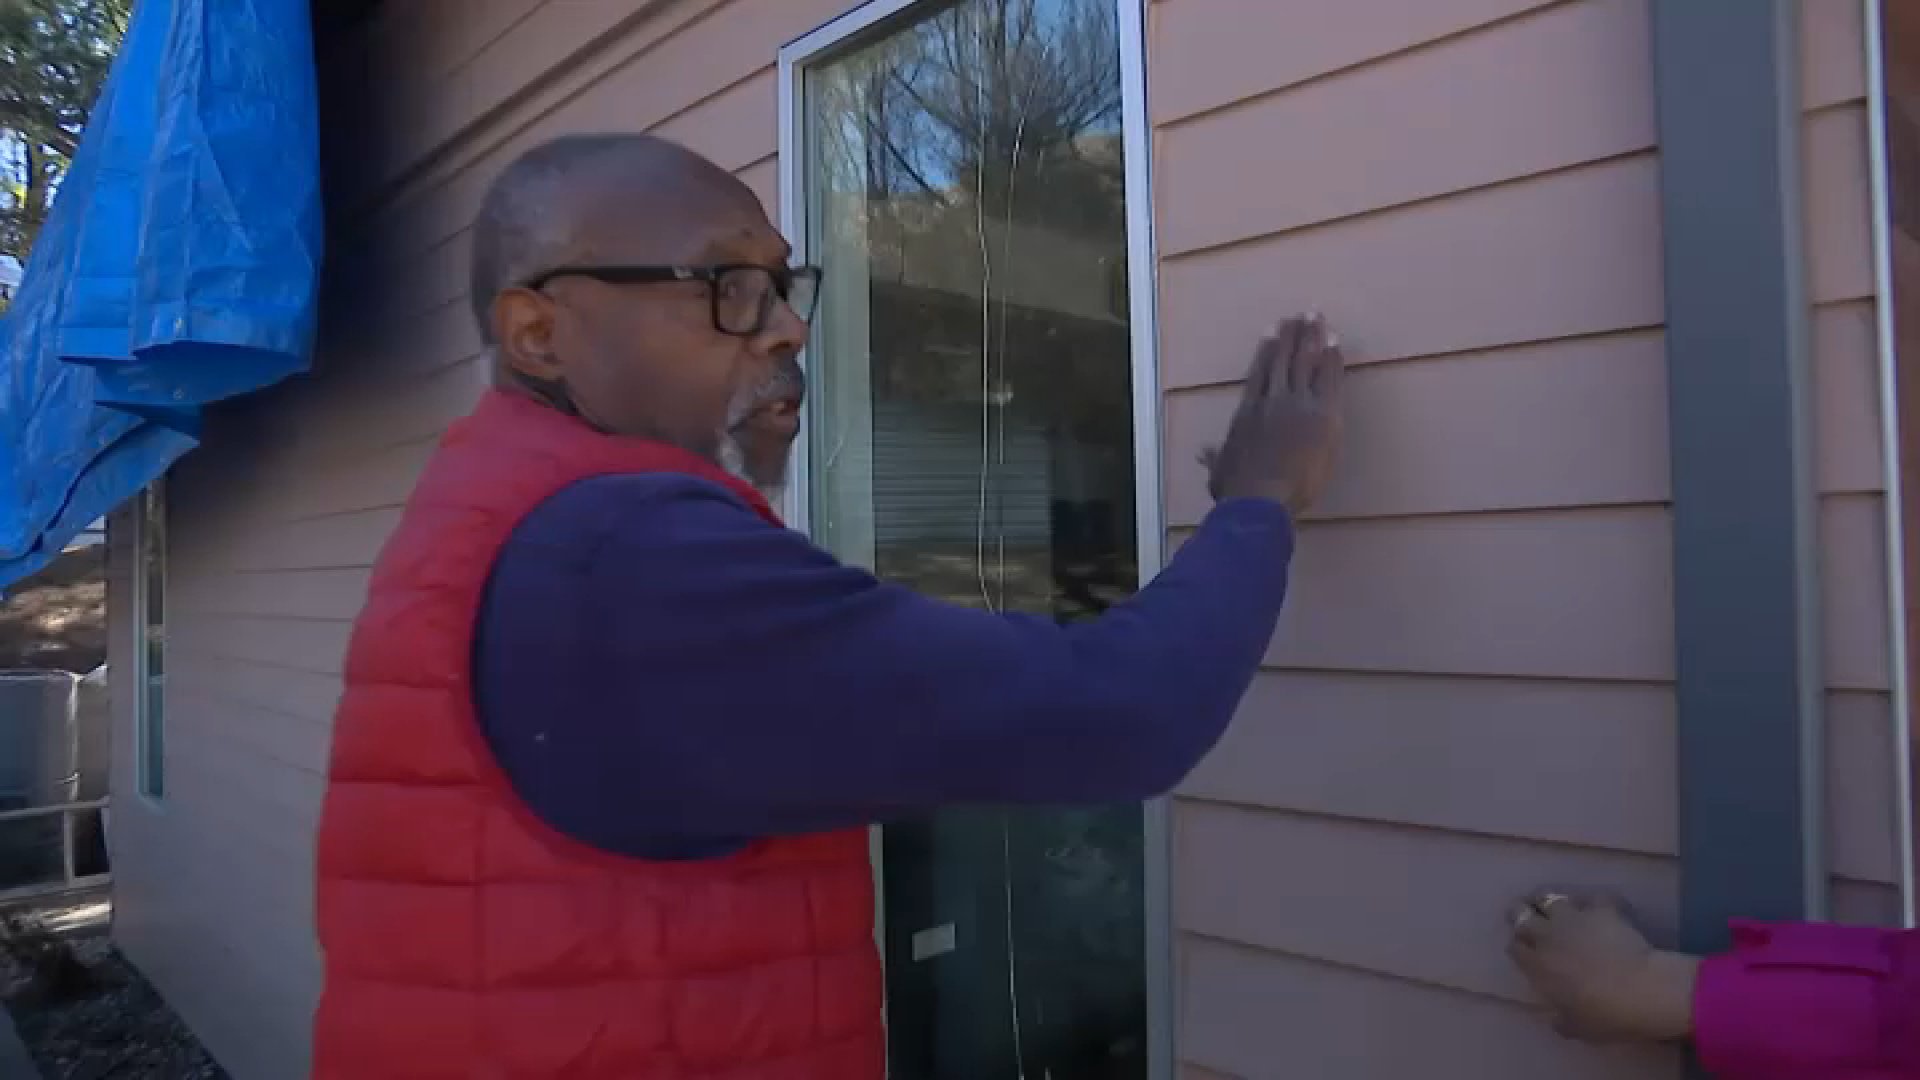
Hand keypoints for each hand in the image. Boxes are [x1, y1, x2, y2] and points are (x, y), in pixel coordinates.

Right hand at [1202, 314, 1344, 511]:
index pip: (1259, 372)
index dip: (1267, 348)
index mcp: (1248, 411)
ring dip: (1312, 337)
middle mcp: (1272, 401)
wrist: (1262, 498)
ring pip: (1306, 363)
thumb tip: (1202, 451)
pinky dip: (1332, 359)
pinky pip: (1330, 379)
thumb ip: (1215, 457)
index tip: (1273, 329)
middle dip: (1293, 334)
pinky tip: (1335, 342)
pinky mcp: (1323, 416)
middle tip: (1301, 314)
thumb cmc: (1238, 489)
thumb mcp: (1221, 472)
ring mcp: (1298, 405)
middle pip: (1284, 360)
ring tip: (1318, 317)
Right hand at [1507, 891, 1699, 1043]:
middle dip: (1521, 915)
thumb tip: (1555, 1019)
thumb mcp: (1577, 1028)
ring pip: (1549, 897)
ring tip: (1556, 907)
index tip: (1525, 952)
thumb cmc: (1606, 1015)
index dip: (1518, 947)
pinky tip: (1598, 908)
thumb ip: (1561, 1021)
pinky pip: (1591, 897)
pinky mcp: (1602, 908)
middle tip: (1529, 919)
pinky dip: (1592, 902)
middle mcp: (1548, 935)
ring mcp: (1574, 917)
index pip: (1514, 947)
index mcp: (1537, 965)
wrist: (1642, 990)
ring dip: (1549, 901)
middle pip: (1520, 914)